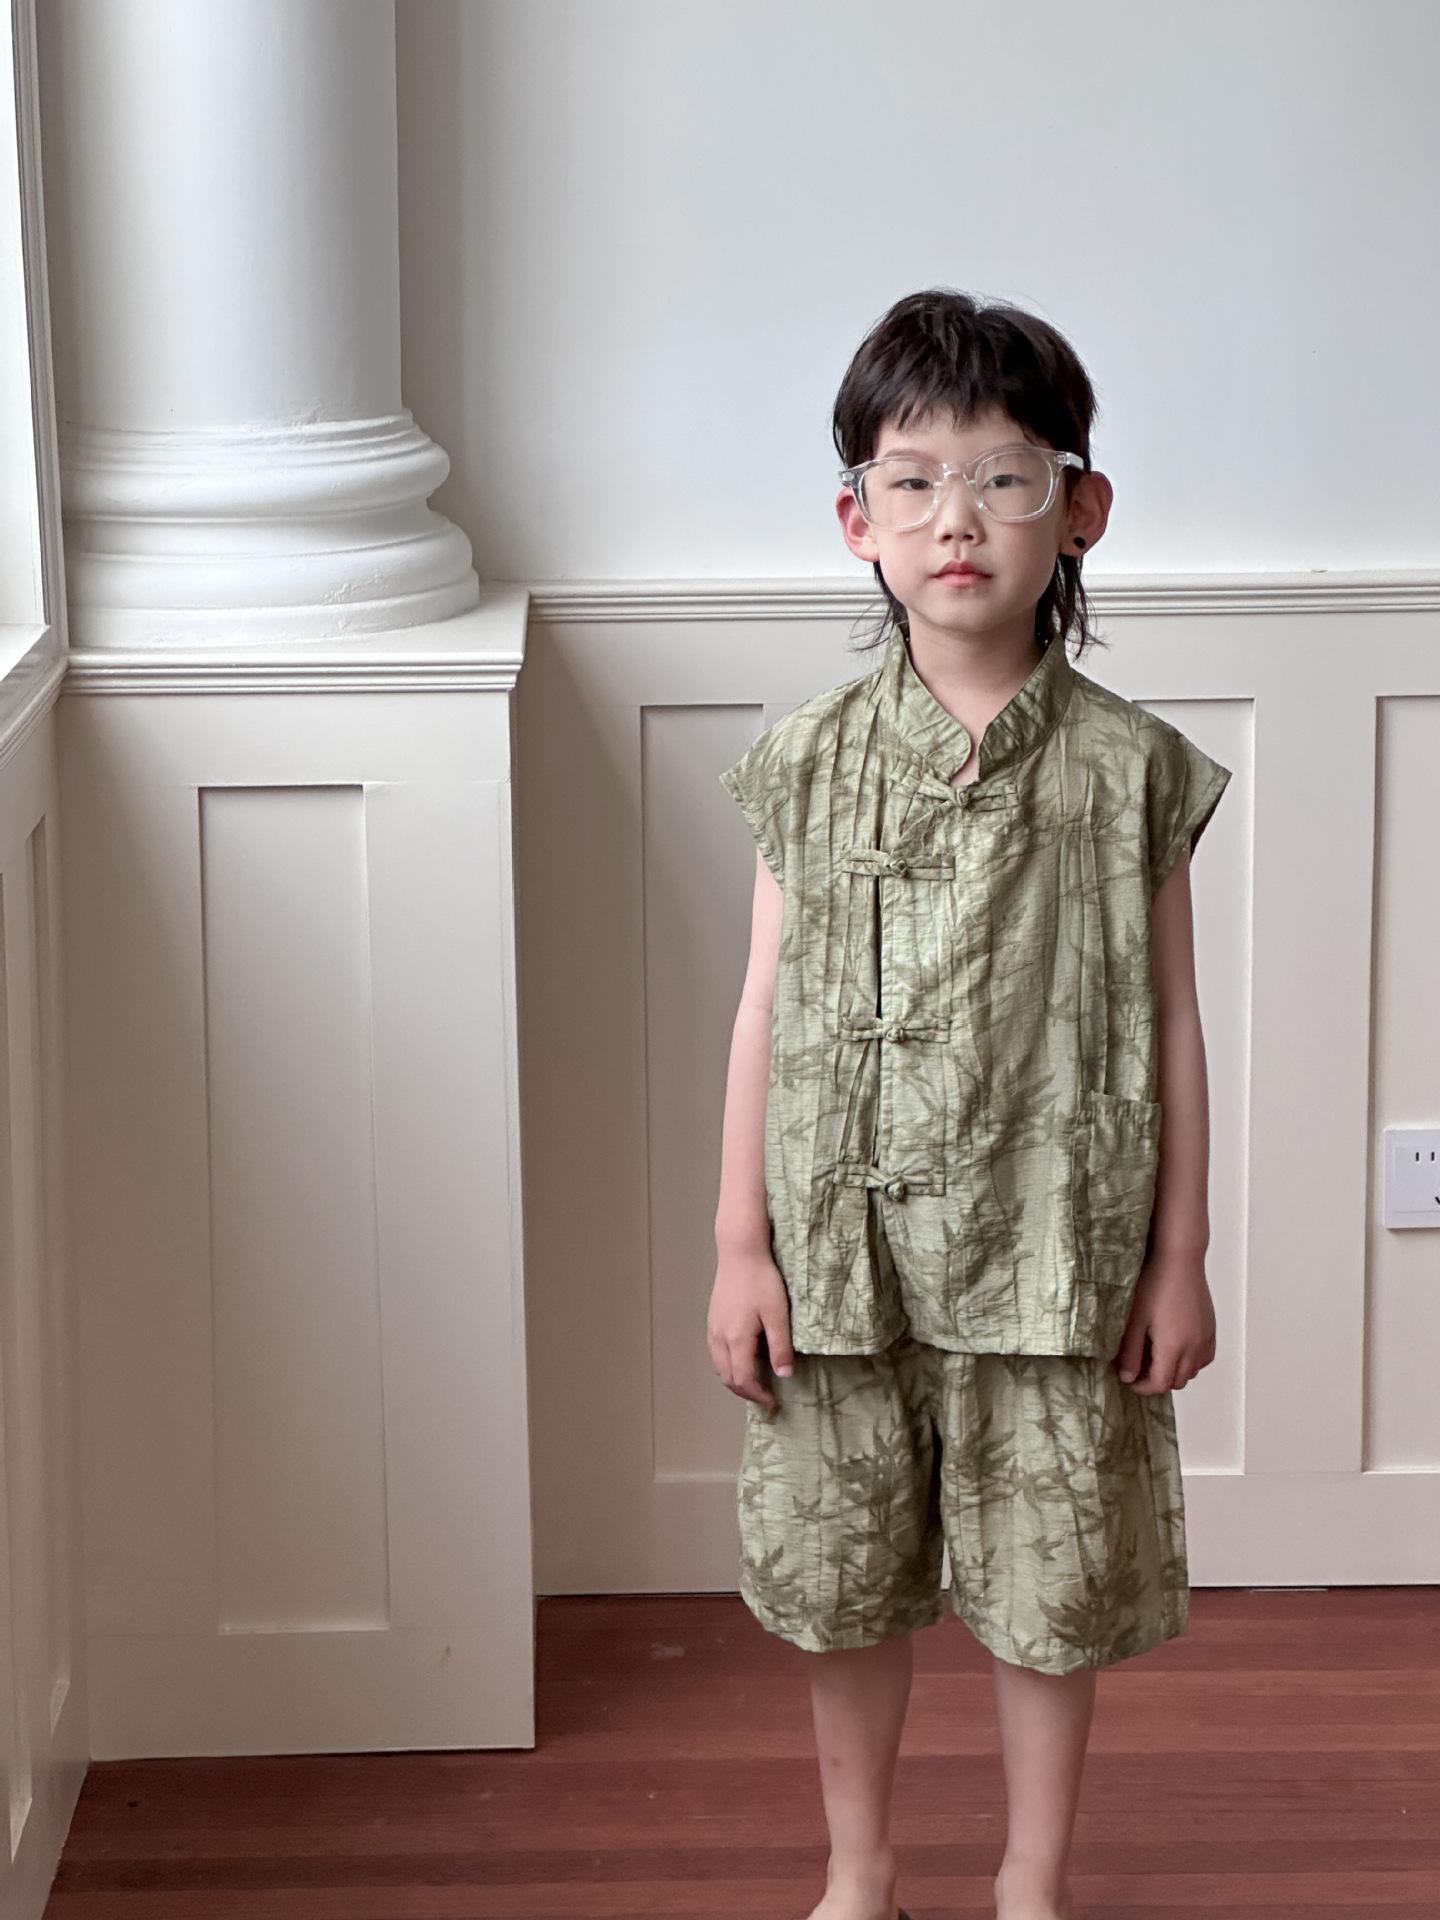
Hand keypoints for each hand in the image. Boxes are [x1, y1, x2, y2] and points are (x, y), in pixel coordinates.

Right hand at [707, 1247, 794, 1408]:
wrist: (740, 1252)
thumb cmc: (761, 1280)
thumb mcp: (778, 1314)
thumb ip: (780, 1347)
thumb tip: (784, 1375)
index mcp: (736, 1339)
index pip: (743, 1380)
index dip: (757, 1394)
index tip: (773, 1400)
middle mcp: (719, 1338)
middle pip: (727, 1377)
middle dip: (745, 1391)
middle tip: (765, 1395)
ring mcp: (713, 1329)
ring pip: (719, 1366)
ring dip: (736, 1379)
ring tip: (756, 1379)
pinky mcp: (713, 1320)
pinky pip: (717, 1353)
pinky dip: (729, 1364)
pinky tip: (744, 1357)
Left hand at [1112, 1249, 1216, 1392]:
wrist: (1179, 1260)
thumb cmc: (1154, 1284)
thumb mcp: (1134, 1320)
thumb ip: (1130, 1352)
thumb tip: (1127, 1377)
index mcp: (1174, 1347)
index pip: (1160, 1384)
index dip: (1143, 1387)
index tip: (1130, 1380)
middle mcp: (1194, 1347)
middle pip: (1177, 1382)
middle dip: (1158, 1381)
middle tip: (1139, 1368)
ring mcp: (1205, 1338)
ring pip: (1193, 1371)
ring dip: (1175, 1372)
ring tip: (1156, 1356)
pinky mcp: (1211, 1328)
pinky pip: (1204, 1358)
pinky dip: (1191, 1361)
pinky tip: (1177, 1347)